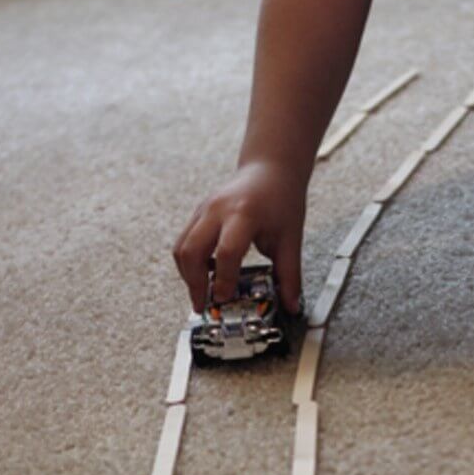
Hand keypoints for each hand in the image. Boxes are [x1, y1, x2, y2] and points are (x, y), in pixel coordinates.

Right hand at [173, 160, 306, 313]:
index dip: (224, 279)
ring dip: (187, 275)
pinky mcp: (197, 213)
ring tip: (202, 292)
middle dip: (194, 283)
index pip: (227, 252)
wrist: (270, 169)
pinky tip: (204, 273)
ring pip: (181, 248)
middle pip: (192, 250)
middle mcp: (218, 209)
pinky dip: (189, 263)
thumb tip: (292, 305)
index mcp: (244, 213)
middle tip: (202, 305)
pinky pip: (183, 242)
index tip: (225, 298)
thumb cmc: (281, 199)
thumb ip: (289, 275)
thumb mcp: (290, 238)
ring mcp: (203, 209)